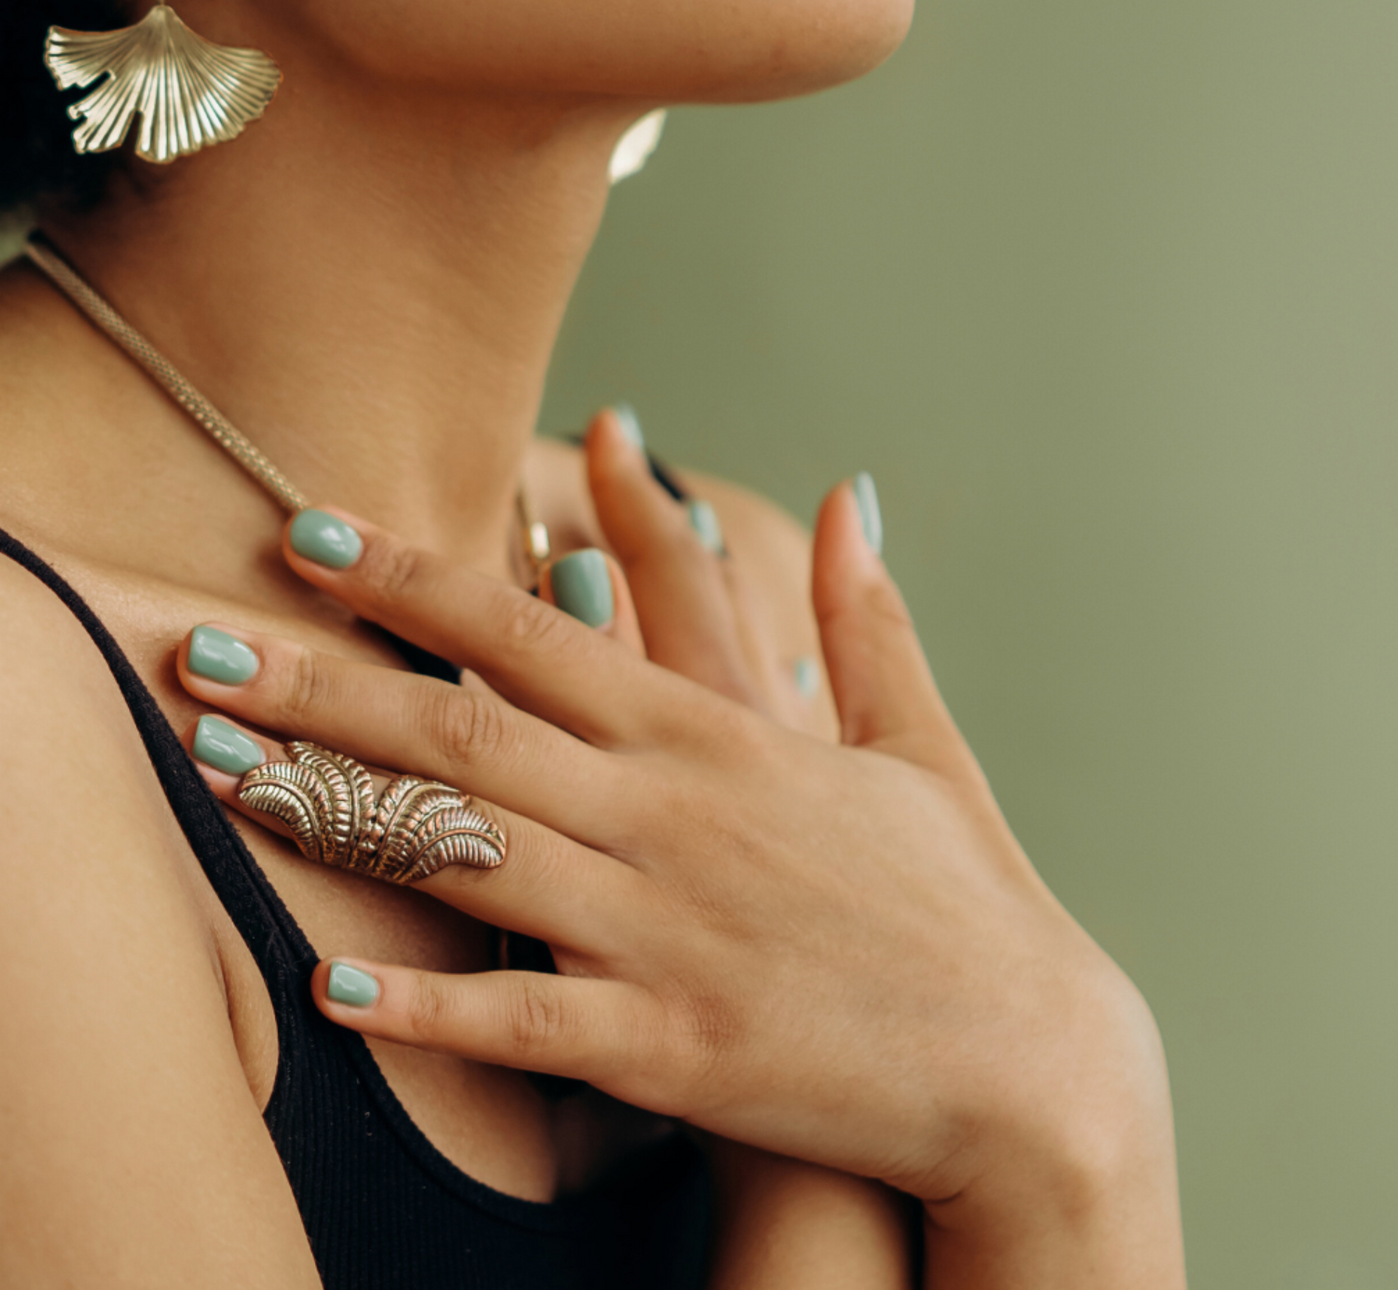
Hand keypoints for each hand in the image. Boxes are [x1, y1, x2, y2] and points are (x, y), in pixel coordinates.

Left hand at [178, 458, 1183, 1283]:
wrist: (1028, 1067)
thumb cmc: (967, 900)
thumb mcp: (919, 742)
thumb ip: (868, 618)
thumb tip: (853, 496)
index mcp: (726, 734)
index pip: (541, 630)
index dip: (419, 578)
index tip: (318, 534)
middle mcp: (677, 816)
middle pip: (468, 731)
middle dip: (325, 682)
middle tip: (205, 644)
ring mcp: (668, 932)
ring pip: (469, 853)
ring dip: (336, 814)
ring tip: (223, 775)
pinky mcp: (673, 1048)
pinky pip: (525, 1021)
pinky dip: (429, 1006)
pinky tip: (335, 986)